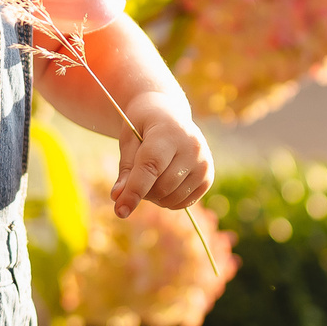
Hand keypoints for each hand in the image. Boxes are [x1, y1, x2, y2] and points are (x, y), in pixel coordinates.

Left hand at [112, 90, 212, 216]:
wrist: (168, 114)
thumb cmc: (143, 126)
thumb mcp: (128, 140)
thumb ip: (126, 170)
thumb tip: (118, 198)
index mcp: (168, 132)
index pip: (151, 167)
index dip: (134, 190)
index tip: (120, 211)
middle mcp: (192, 147)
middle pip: (161, 187)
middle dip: (142, 191)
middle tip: (135, 176)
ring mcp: (203, 163)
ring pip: (171, 198)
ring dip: (154, 197)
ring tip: (150, 176)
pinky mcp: (208, 177)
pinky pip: (183, 203)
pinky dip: (168, 200)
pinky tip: (163, 182)